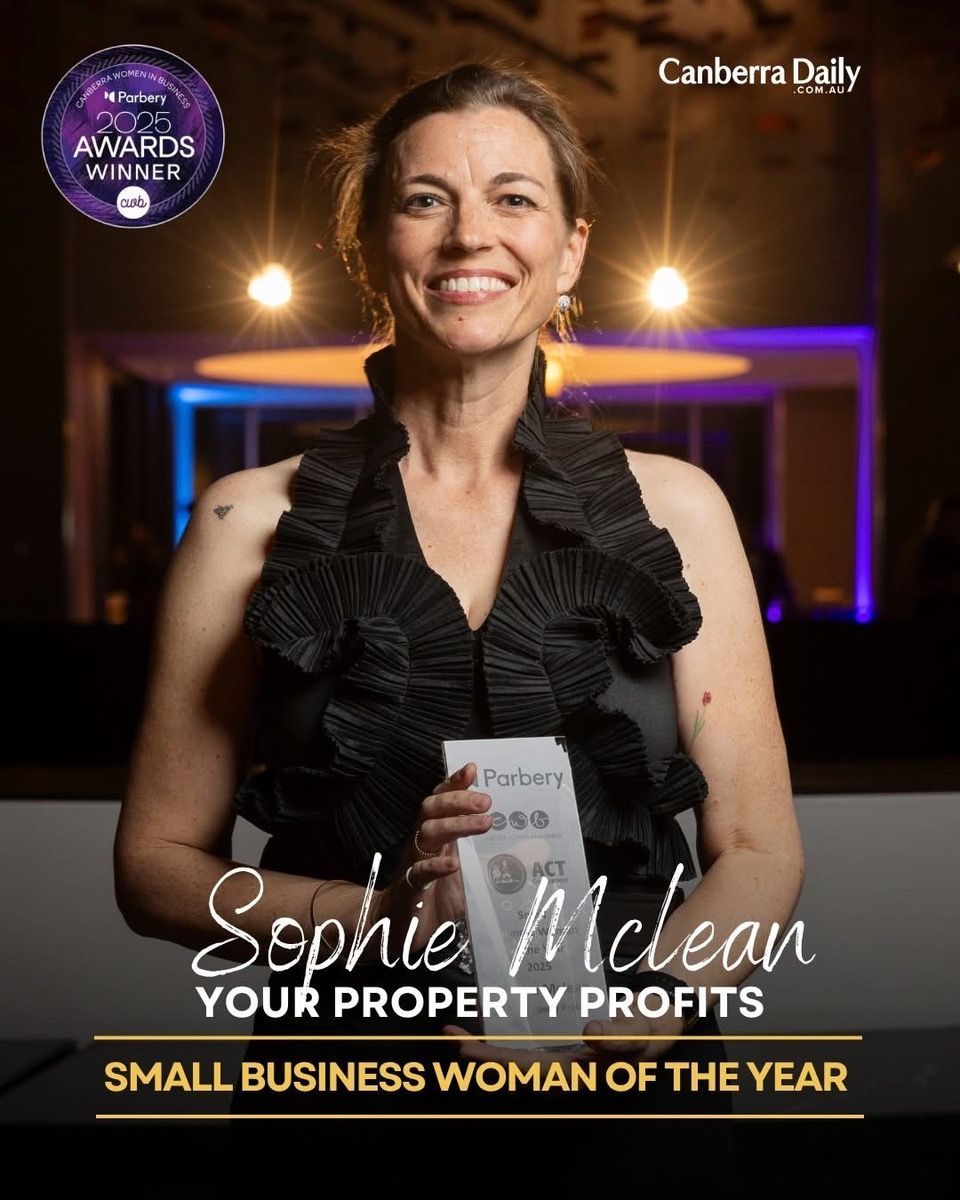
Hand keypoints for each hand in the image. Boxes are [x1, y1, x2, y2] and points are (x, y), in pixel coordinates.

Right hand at [375, 761, 491, 956]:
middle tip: (487, 801)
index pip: (442, 801)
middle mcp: (424, 844)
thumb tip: (539, 850)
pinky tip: (453, 864)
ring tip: (484, 823)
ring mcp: (413, 863)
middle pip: (431, 808)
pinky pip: (418, 872)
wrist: (406, 931)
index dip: (454, 784)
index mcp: (438, 837)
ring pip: (427, 832)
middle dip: (458, 799)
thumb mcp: (476, 877)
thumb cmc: (441, 899)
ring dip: (455, 824)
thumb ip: (502, 862)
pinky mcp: (409, 888)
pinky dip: (436, 866)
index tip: (472, 769)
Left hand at [442, 1003, 686, 1078]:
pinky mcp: (561, 1051)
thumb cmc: (651, 1027)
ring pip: (516, 1063)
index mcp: (581, 1075)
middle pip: (515, 1071)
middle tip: (449, 1037)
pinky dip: (503, 1041)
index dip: (497, 1064)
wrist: (661, 1021)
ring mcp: (562, 1064)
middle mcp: (567, 1074)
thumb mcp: (642, 1029)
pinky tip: (486, 1026)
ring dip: (487, 1052)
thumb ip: (620, 1033)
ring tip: (457, 1034)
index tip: (468, 1052)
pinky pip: (525, 1050)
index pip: (530, 1073)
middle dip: (481, 1058)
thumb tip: (589, 1032)